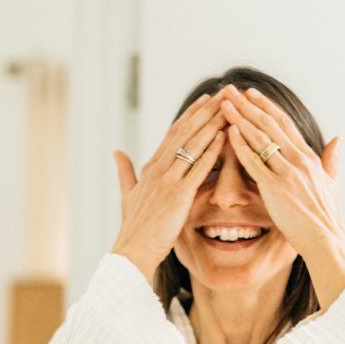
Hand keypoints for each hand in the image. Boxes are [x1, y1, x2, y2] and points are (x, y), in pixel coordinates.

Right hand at [111, 92, 226, 282]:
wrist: (133, 249)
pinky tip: (223, 137)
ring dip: (211, 124)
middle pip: (185, 132)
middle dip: (205, 112)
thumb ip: (125, 171)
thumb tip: (116, 152)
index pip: (173, 134)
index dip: (190, 115)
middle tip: (224, 94)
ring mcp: (167, 181)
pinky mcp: (178, 195)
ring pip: (192, 145)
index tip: (205, 100)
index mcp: (149, 168)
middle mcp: (158, 169)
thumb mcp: (128, 194)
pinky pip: (198, 168)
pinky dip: (211, 151)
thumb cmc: (134, 227)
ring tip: (228, 108)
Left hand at [220, 85, 344, 308]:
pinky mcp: (276, 187)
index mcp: (309, 156)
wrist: (327, 238)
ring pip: (260, 139)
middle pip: (268, 124)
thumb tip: (338, 139)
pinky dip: (242, 146)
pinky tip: (229, 133)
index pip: (284, 123)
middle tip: (229, 90)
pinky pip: (255, 163)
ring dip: (240, 119)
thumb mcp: (333, 182)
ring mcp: (287, 172)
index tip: (251, 93)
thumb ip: (332, 159)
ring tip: (223, 104)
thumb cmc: (328, 215)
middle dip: (247, 105)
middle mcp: (298, 159)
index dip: (266, 106)